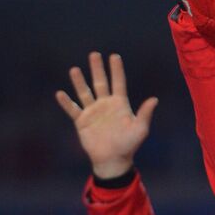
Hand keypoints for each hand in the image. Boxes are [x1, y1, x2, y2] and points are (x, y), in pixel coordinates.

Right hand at [55, 52, 157, 179]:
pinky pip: (72, 110)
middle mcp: (105, 105)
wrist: (113, 160)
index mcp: (120, 104)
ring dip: (79, 82)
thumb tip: (154, 99)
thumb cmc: (129, 145)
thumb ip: (145, 113)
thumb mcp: (140, 129)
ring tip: (74, 69)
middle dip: (97, 69)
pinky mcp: (82, 121)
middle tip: (94, 54)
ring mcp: (93, 112)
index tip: (114, 56)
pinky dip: (66, 103)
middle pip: (100, 83)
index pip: (118, 83)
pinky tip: (60, 94)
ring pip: (85, 93)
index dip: (117, 70)